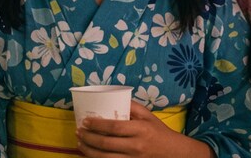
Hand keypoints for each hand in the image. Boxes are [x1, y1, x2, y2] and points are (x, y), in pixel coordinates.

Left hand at [77, 102, 212, 157]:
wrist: (172, 153)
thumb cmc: (158, 131)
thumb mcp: (148, 115)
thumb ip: (132, 106)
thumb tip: (112, 97)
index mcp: (140, 129)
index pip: (114, 127)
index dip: (97, 125)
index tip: (85, 121)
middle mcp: (135, 146)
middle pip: (106, 144)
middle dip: (89, 138)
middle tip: (78, 131)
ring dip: (89, 151)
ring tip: (80, 143)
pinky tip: (90, 154)